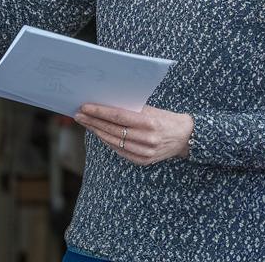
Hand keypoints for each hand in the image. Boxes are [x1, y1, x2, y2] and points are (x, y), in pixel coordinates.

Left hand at [74, 104, 193, 165]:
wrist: (185, 136)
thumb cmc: (165, 118)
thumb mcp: (150, 109)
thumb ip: (130, 108)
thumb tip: (105, 104)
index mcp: (149, 123)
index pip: (118, 116)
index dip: (99, 112)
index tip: (85, 107)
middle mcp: (147, 139)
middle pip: (113, 130)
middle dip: (93, 122)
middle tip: (79, 115)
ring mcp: (145, 152)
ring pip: (114, 142)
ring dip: (98, 132)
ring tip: (86, 123)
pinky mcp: (144, 161)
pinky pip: (121, 151)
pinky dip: (109, 142)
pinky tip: (100, 134)